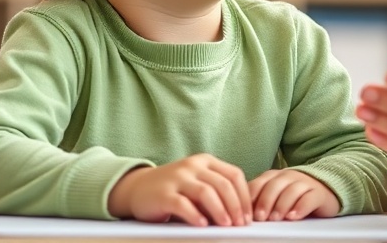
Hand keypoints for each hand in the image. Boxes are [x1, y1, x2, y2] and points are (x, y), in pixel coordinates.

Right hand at [107, 154, 251, 226]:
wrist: (138, 188)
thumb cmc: (174, 189)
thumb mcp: (197, 183)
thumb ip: (216, 191)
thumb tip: (240, 213)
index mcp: (206, 161)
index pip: (234, 175)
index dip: (244, 196)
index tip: (249, 215)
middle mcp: (193, 165)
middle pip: (223, 184)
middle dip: (236, 206)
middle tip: (240, 224)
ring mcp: (178, 177)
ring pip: (206, 192)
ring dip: (220, 211)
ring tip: (226, 225)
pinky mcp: (164, 193)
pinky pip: (183, 204)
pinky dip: (195, 215)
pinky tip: (202, 225)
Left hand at [248, 169, 340, 220]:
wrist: (325, 189)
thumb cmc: (294, 197)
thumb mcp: (275, 196)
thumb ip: (260, 200)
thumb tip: (241, 213)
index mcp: (274, 177)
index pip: (259, 183)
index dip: (251, 198)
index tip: (246, 213)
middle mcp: (288, 177)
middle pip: (274, 185)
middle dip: (265, 201)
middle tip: (260, 217)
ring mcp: (305, 183)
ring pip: (291, 190)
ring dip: (282, 205)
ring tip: (276, 218)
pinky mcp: (319, 192)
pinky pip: (309, 198)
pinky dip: (301, 207)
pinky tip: (294, 216)